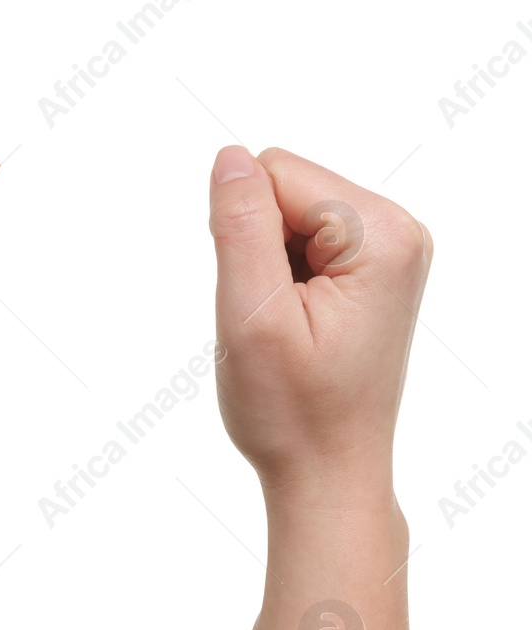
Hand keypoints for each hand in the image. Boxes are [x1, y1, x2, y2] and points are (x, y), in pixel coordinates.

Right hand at [207, 146, 431, 500]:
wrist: (328, 473)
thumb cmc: (292, 412)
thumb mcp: (251, 316)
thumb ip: (239, 226)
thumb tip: (229, 156)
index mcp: (381, 235)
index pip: (275, 173)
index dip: (242, 234)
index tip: (262, 300)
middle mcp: (399, 230)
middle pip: (284, 186)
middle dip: (256, 248)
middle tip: (272, 319)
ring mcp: (390, 249)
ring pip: (286, 213)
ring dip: (266, 267)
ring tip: (285, 327)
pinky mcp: (371, 268)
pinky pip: (300, 239)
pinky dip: (279, 279)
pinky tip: (294, 326)